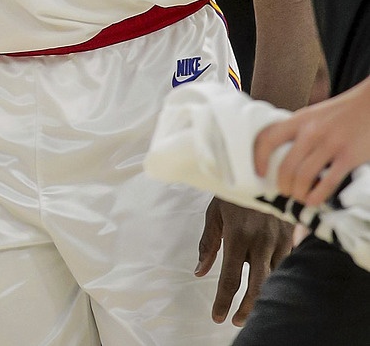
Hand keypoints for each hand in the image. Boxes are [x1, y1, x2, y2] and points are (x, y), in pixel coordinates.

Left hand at [196, 197, 287, 326]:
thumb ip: (207, 244)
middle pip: (257, 285)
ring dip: (264, 295)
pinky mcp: (292, 236)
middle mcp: (260, 241)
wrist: (262, 168)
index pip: (229, 277)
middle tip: (237, 321)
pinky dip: (277, 277)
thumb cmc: (231, 190)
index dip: (223, 300)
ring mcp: (280, 240)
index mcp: (237, 235)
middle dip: (248, 308)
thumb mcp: (214, 213)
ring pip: (275, 278)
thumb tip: (199, 272)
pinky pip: (286, 264)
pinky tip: (269, 283)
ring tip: (252, 308)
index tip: (217, 316)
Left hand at [253, 79, 369, 206]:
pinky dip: (318, 195)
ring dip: (299, 192)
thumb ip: (298, 130)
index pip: (268, 139)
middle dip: (283, 185)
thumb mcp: (313, 115)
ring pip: (304, 176)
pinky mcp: (349, 156)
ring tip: (300, 198)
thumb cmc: (340, 112)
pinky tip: (314, 201)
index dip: (259, 159)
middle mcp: (311, 132)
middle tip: (285, 192)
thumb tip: (280, 152)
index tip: (259, 173)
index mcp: (299, 120)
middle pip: (286, 166)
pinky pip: (329, 181)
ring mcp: (330, 144)